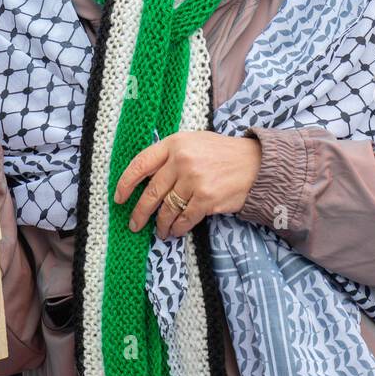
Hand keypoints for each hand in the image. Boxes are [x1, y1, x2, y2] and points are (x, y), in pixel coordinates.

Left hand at [114, 131, 261, 239]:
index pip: (140, 163)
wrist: (255, 163)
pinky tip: (176, 231)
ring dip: (161, 225)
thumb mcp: (193, 143)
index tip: (119, 198)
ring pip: (167, 209)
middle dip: (140, 212)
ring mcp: (194, 180)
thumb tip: (145, 178)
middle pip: (151, 192)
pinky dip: (177, 228)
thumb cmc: (222, 154)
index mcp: (175, 143)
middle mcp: (181, 160)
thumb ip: (170, 155)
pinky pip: (184, 218)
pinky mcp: (206, 198)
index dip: (126, 183)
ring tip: (160, 232)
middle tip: (134, 225)